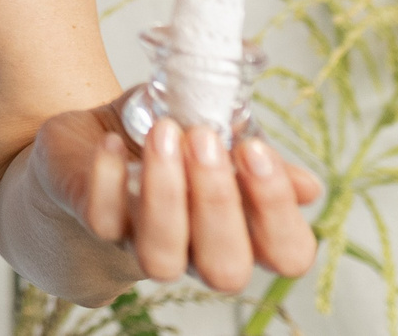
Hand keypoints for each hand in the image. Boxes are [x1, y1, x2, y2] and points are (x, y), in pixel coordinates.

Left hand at [37, 106, 319, 294]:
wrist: (89, 145)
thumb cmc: (164, 140)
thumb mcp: (212, 130)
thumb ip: (255, 153)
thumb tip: (308, 186)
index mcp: (241, 231)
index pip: (286, 254)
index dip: (278, 212)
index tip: (255, 150)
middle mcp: (195, 251)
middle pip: (226, 267)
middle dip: (219, 202)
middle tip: (205, 139)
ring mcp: (141, 244)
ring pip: (161, 258)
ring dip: (165, 193)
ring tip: (162, 133)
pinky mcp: (94, 224)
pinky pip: (102, 221)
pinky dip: (106, 178)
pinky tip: (110, 143)